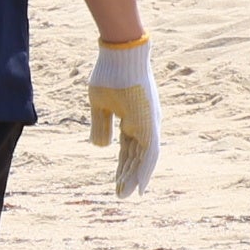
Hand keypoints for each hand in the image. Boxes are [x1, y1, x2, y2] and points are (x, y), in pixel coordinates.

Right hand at [89, 38, 159, 195]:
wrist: (121, 54)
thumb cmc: (110, 74)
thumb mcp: (100, 104)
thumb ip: (101, 126)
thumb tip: (101, 147)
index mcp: (132, 119)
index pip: (127, 149)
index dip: (122, 166)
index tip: (118, 183)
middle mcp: (144, 124)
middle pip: (136, 156)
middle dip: (129, 176)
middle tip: (122, 195)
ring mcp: (148, 124)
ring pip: (144, 158)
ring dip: (136, 177)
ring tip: (127, 194)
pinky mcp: (149, 123)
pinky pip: (149, 151)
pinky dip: (145, 169)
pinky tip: (139, 183)